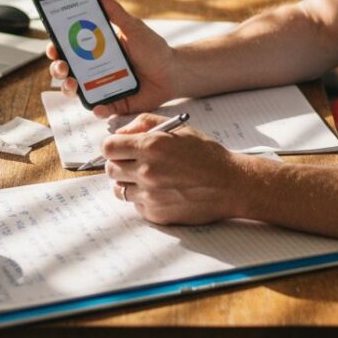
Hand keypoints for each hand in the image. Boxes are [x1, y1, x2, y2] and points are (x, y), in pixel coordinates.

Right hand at [46, 0, 177, 117]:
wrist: (173, 72)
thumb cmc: (153, 48)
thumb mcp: (134, 29)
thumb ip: (116, 14)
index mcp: (95, 48)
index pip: (69, 48)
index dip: (56, 48)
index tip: (53, 47)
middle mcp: (94, 68)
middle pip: (67, 69)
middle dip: (58, 68)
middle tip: (62, 66)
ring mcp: (102, 86)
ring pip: (77, 90)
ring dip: (69, 88)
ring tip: (73, 84)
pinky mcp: (114, 102)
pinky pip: (100, 107)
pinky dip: (97, 108)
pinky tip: (98, 106)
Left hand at [101, 112, 246, 224]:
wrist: (230, 185)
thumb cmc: (206, 155)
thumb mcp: (178, 128)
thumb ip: (145, 123)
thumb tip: (122, 132)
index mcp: (151, 146)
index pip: (108, 148)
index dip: (113, 147)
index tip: (120, 148)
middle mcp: (146, 171)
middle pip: (110, 169)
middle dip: (119, 164)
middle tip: (135, 163)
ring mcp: (150, 195)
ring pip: (119, 189)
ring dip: (128, 183)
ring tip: (149, 178)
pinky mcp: (155, 213)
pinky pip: (136, 205)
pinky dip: (143, 198)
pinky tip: (161, 191)